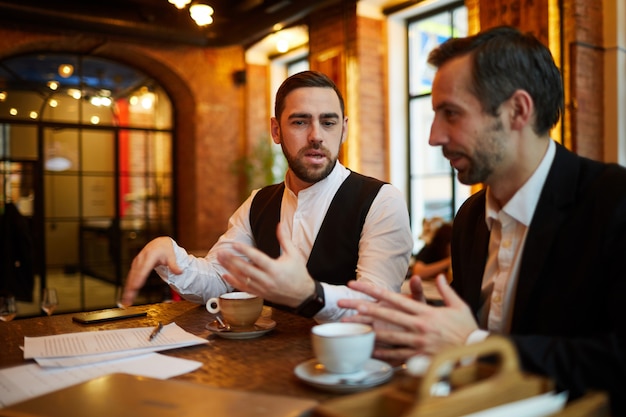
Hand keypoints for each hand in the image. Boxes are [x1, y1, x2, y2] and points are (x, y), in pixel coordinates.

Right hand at [120, 237, 181, 306]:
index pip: (144, 269)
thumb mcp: (172, 255)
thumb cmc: (165, 249)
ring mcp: (137, 262)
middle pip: (135, 275)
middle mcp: (141, 259)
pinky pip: (131, 276)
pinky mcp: (135, 265)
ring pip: (131, 277)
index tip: (135, 287)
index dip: (139, 278)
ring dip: (127, 289)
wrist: (159, 243)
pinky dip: (128, 285)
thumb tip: (180, 272)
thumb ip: (174, 265)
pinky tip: (127, 294)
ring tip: (126, 300)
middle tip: (128, 299)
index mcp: (150, 255)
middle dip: (131, 288)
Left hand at [217, 222, 314, 307]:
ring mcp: (263, 288)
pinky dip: (233, 282)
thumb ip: (285, 239)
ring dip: (230, 269)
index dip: (245, 251)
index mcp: (275, 268)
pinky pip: (244, 288)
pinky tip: (225, 275)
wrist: (303, 295)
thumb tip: (279, 225)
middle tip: (221, 252)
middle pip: (246, 269)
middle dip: (232, 260)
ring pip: (242, 278)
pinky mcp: (260, 294)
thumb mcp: (294, 254)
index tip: (235, 244)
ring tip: (220, 260)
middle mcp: (267, 279)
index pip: (257, 258)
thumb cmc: (299, 273)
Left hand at [338, 274, 477, 360]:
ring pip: (386, 336)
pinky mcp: (418, 357)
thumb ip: (446, 290)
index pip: (393, 298)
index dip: (373, 290)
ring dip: (366, 330)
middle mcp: (418, 326)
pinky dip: (381, 354)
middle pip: (385, 314)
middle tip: (343, 303)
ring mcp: (417, 342)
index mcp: (425, 312)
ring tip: (350, 327)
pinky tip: (368, 351)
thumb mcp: (459, 306)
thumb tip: (440, 276)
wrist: (477, 352)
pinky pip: (396, 355)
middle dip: (362, 307)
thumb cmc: (467, 329)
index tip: (356, 284)